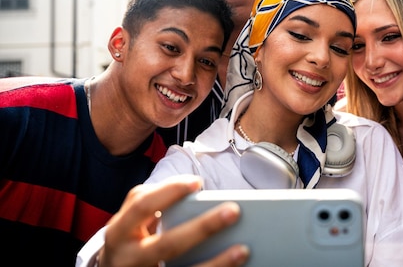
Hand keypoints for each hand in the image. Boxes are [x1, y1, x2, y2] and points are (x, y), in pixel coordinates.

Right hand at [98, 175, 248, 266]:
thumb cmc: (131, 235)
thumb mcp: (132, 216)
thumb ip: (156, 199)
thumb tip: (195, 188)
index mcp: (120, 230)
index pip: (143, 206)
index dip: (169, 192)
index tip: (197, 182)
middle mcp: (128, 258)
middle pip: (168, 245)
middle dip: (202, 228)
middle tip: (233, 211)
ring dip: (216, 263)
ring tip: (243, 249)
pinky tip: (232, 265)